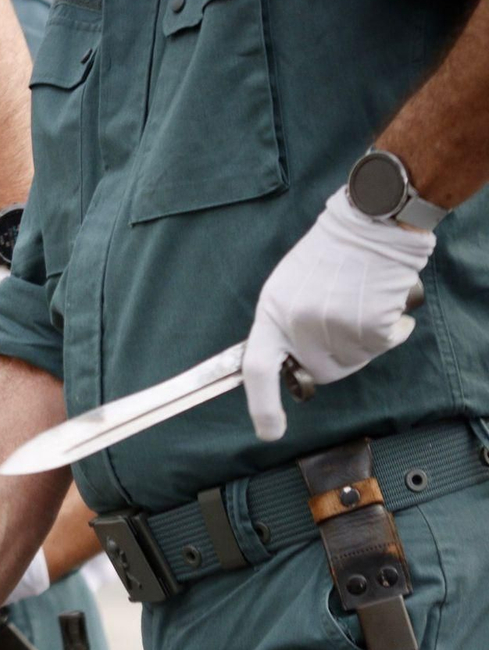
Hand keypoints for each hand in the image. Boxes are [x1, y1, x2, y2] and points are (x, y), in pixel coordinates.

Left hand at [242, 188, 433, 441]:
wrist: (369, 219)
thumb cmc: (330, 251)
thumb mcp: (289, 285)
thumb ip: (287, 324)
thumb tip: (293, 359)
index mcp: (272, 313)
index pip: (257, 368)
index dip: (261, 405)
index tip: (269, 430)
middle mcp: (299, 324)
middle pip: (322, 371)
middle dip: (338, 358)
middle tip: (348, 322)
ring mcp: (334, 325)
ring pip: (355, 360)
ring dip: (366, 340)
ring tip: (364, 300)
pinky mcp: (369, 322)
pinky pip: (385, 343)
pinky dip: (392, 329)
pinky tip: (386, 301)